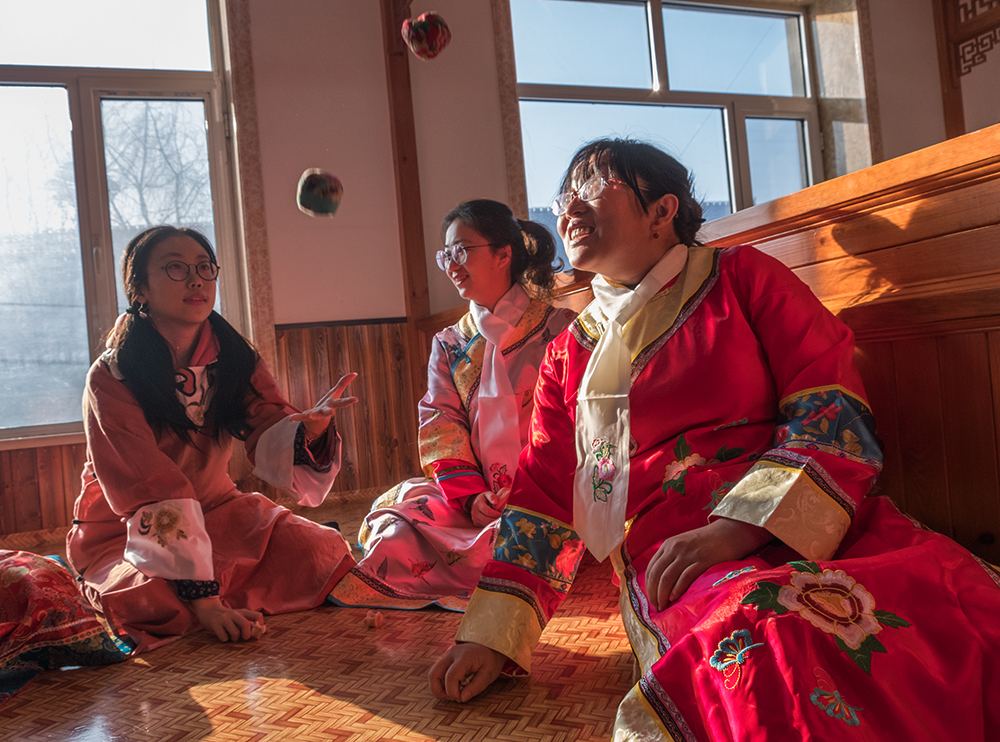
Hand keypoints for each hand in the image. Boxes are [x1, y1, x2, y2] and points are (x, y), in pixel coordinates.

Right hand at [191, 596, 266, 641]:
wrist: (208, 610)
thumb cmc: (228, 617)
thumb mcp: (240, 617)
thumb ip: (253, 623)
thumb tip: (268, 631)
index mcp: (243, 612)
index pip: (258, 616)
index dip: (260, 626)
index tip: (255, 631)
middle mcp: (235, 614)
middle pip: (247, 625)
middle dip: (247, 635)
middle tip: (244, 637)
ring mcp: (224, 619)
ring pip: (235, 633)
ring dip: (235, 639)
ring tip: (231, 636)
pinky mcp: (215, 625)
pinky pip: (224, 638)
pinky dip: (224, 639)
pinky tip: (222, 635)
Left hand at [289, 373, 357, 439]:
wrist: (317, 421)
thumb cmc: (329, 404)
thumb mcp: (335, 393)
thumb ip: (344, 383)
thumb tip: (355, 373)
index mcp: (332, 405)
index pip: (341, 403)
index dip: (349, 401)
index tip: (356, 399)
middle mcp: (324, 411)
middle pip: (328, 411)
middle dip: (329, 412)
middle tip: (332, 413)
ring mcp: (315, 414)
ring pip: (314, 415)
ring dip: (311, 415)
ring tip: (309, 415)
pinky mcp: (306, 417)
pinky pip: (300, 417)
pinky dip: (296, 417)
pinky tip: (290, 418)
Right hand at [429, 643, 505, 701]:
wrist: (490, 645)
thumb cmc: (490, 660)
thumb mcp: (488, 674)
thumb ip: (475, 687)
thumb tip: (461, 699)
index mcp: (464, 656)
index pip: (450, 676)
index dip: (452, 691)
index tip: (459, 699)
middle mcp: (452, 654)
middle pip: (434, 673)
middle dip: (437, 690)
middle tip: (451, 698)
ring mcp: (448, 655)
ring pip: (433, 673)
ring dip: (438, 687)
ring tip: (452, 693)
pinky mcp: (447, 659)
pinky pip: (438, 672)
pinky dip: (441, 682)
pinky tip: (453, 686)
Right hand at [470, 491, 503, 526]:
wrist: (477, 502)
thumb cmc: (485, 498)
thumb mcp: (488, 494)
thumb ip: (492, 497)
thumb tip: (495, 502)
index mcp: (478, 503)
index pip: (488, 511)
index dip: (496, 514)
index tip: (501, 513)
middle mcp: (474, 511)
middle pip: (487, 520)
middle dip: (495, 519)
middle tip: (501, 518)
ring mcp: (474, 518)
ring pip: (486, 524)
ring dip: (493, 523)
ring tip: (497, 519)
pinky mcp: (476, 523)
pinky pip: (485, 526)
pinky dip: (490, 525)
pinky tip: (493, 521)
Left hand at [645, 517, 771, 610]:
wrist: (729, 532)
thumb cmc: (706, 542)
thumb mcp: (683, 546)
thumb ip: (671, 559)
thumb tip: (661, 582)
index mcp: (668, 545)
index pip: (651, 568)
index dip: (648, 586)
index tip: (651, 599)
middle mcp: (674, 548)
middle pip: (656, 575)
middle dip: (653, 594)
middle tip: (657, 607)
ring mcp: (687, 554)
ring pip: (667, 578)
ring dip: (662, 596)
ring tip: (664, 607)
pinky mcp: (701, 561)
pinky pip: (684, 578)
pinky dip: (677, 590)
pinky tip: (675, 598)